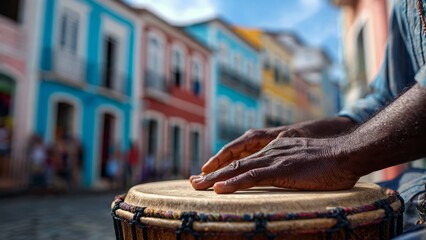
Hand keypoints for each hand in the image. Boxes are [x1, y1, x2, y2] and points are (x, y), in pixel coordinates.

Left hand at [190, 136, 358, 192]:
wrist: (347, 152)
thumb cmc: (332, 160)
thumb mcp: (306, 160)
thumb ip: (292, 165)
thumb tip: (288, 175)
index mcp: (275, 149)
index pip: (245, 159)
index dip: (226, 168)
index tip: (210, 177)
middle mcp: (270, 151)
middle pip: (235, 162)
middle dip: (212, 173)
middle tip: (193, 181)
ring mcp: (274, 159)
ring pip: (238, 169)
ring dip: (216, 179)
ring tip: (197, 186)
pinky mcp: (281, 170)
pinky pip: (252, 177)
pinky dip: (234, 183)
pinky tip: (219, 189)